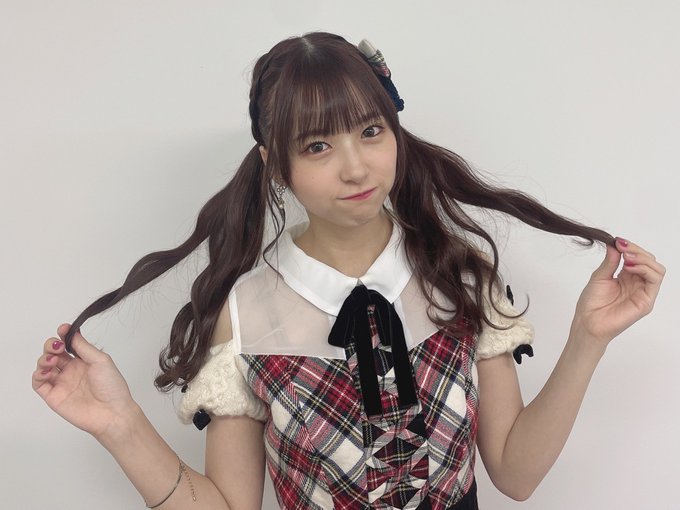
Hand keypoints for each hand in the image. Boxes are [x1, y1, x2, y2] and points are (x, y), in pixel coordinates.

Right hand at [32, 324, 136, 439]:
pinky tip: (46, 371)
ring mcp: (61, 383)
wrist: (112, 412)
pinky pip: (38, 383)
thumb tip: (72, 332)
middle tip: (57, 346)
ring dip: (44, 358)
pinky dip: (37, 374)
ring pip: (43, 366)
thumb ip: (83, 347)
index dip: (63, 335)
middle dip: (51, 345)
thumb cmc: (112, 387)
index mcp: (84, 361)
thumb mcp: (100, 360)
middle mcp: (71, 370)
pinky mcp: (53, 396)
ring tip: (53, 359)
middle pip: (53, 353)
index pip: (68, 344)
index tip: (62, 329)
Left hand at [572, 238, 665, 344]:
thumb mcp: (600, 276)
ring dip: (643, 259)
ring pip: (657, 269)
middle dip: (637, 250)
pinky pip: (654, 280)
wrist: (588, 322)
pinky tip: (629, 267)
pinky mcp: (646, 301)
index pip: (638, 257)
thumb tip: (615, 243)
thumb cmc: (591, 302)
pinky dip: (645, 269)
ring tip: (626, 259)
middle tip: (622, 248)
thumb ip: (610, 261)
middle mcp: (638, 283)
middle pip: (650, 261)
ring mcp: (643, 292)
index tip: (618, 241)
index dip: (631, 247)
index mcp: (627, 276)